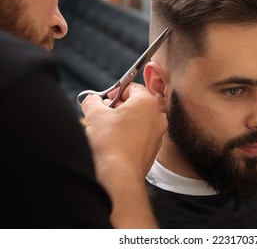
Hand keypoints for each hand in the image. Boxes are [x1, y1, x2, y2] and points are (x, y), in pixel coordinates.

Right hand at [81, 83, 166, 227]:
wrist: (119, 175)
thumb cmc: (111, 144)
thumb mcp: (94, 115)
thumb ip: (92, 101)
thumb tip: (91, 100)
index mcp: (147, 103)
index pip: (133, 87)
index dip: (117, 91)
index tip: (107, 98)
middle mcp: (157, 117)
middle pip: (138, 104)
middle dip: (120, 106)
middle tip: (105, 112)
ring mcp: (158, 134)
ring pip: (140, 120)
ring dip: (125, 121)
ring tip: (108, 128)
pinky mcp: (153, 149)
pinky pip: (142, 135)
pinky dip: (130, 134)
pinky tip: (116, 142)